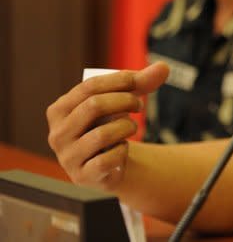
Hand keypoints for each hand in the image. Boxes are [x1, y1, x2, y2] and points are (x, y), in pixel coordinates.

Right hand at [46, 62, 168, 189]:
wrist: (111, 163)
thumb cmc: (112, 124)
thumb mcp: (123, 101)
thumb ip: (141, 82)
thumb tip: (164, 67)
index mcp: (59, 110)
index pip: (88, 86)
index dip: (118, 80)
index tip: (137, 82)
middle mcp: (57, 134)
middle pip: (94, 105)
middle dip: (125, 101)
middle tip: (139, 104)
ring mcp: (67, 157)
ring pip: (102, 134)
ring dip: (126, 126)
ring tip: (131, 127)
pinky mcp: (82, 176)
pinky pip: (108, 159)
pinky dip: (122, 151)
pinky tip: (123, 148)